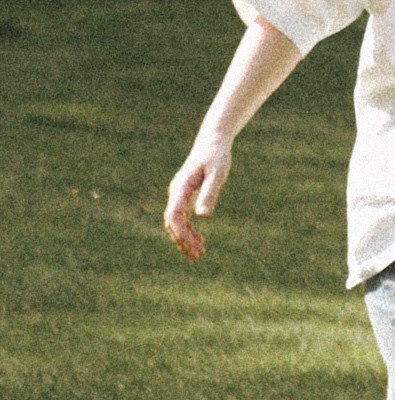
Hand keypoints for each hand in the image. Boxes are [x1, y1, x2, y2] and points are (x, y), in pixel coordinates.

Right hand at [164, 136, 231, 260]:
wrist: (212, 142)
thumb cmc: (217, 157)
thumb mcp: (217, 174)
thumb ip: (210, 193)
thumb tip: (203, 216)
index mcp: (181, 187)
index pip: (174, 215)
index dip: (181, 233)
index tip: (192, 246)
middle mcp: (176, 192)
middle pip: (172, 222)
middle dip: (182, 240)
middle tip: (197, 257)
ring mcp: (178, 194)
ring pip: (176, 222)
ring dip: (185, 238)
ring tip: (198, 254)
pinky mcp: (184, 195)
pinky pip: (182, 217)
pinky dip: (188, 230)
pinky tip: (199, 239)